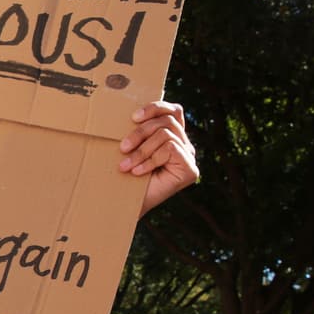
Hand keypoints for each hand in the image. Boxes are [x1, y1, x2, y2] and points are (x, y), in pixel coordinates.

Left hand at [120, 101, 199, 215]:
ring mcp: (189, 157)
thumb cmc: (125, 175)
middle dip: (140, 133)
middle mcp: (185, 145)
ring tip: (125, 165)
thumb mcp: (131, 147)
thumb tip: (132, 112)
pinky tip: (138, 172)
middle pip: (167, 122)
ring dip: (142, 150)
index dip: (155, 108)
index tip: (133, 117)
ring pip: (166, 135)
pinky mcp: (191, 169)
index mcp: (173, 136)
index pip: (173, 111)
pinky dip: (150, 160)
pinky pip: (170, 150)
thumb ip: (139, 130)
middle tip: (122, 148)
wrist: (126, 205)